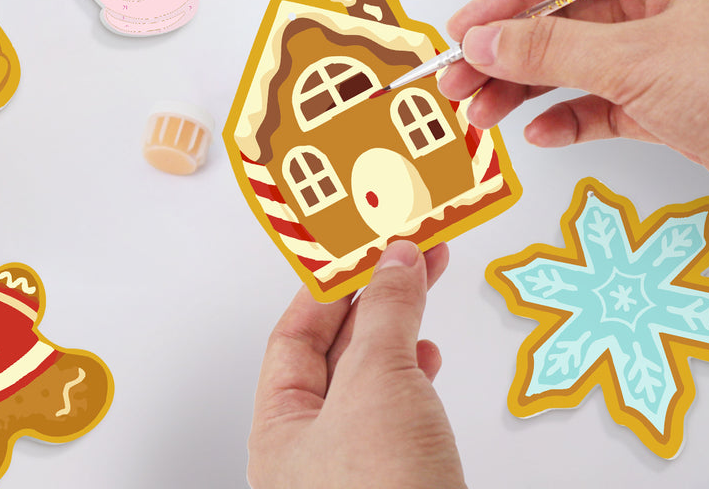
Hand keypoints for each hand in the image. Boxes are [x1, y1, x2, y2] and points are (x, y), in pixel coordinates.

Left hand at [248, 241, 466, 488]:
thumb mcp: (378, 381)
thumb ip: (386, 313)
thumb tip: (394, 261)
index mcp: (280, 427)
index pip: (296, 334)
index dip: (332, 283)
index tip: (364, 243)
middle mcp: (311, 450)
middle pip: (337, 350)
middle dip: (375, 295)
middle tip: (406, 251)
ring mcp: (355, 467)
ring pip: (371, 376)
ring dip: (400, 326)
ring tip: (423, 282)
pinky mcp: (398, 479)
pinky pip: (398, 406)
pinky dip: (416, 370)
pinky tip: (428, 356)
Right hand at [438, 0, 708, 228]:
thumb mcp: (638, 61)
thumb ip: (549, 51)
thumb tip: (480, 41)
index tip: (466, 31)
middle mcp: (659, 1)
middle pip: (560, 15)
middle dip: (507, 50)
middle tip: (459, 83)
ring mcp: (665, 54)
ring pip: (575, 63)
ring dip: (527, 88)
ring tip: (482, 115)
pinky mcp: (672, 104)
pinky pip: (603, 103)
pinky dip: (570, 117)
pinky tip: (541, 135)